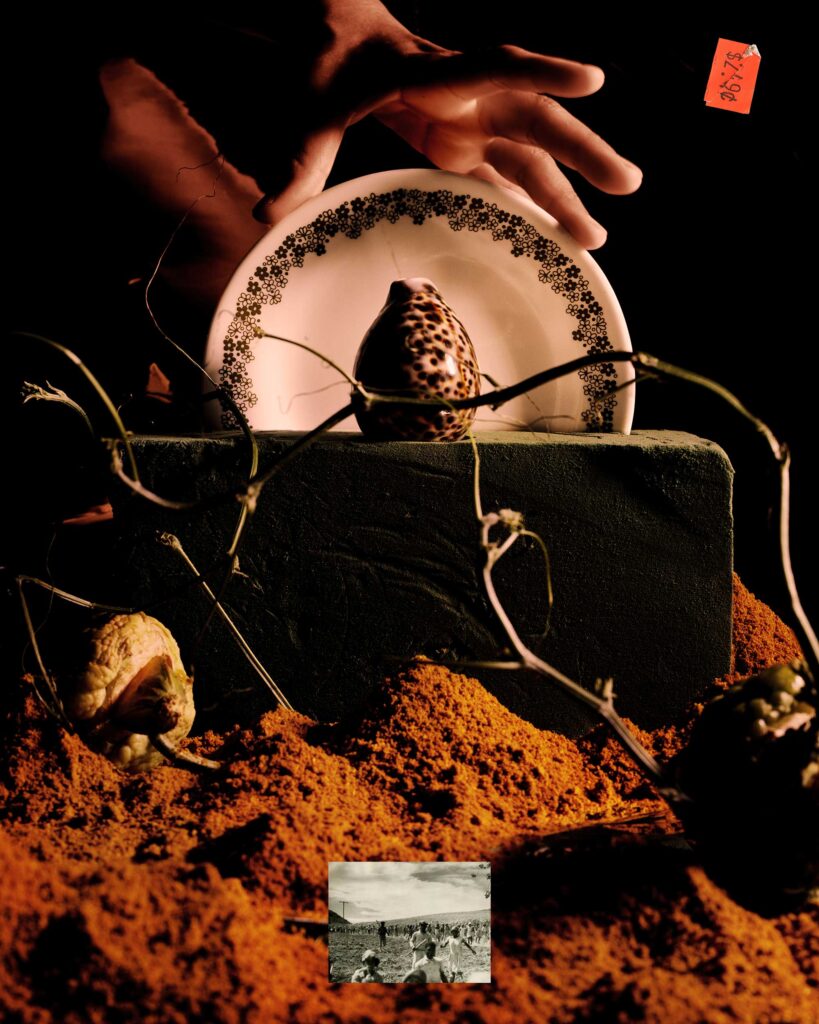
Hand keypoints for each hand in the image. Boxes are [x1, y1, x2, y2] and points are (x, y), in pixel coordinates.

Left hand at [254, 0, 641, 247]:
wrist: (336, 38)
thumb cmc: (325, 65)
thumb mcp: (308, 110)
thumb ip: (298, 160)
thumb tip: (268, 212)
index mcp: (430, 75)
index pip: (493, 66)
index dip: (541, 73)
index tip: (592, 81)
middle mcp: (463, 97)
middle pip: (532, 120)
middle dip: (580, 152)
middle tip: (627, 186)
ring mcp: (469, 119)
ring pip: (528, 153)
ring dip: (564, 191)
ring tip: (596, 236)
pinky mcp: (463, 140)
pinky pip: (504, 173)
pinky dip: (528, 201)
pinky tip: (554, 231)